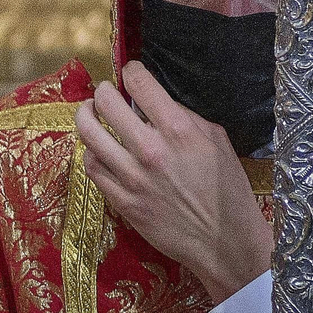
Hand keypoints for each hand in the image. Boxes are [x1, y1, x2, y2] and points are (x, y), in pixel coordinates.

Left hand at [73, 60, 271, 303]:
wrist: (225, 241)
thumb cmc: (227, 190)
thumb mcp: (217, 141)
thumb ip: (185, 117)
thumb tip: (156, 103)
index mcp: (178, 130)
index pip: (139, 83)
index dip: (131, 71)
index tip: (130, 73)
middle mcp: (151, 150)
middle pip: (105, 104)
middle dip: (102, 91)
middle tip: (105, 93)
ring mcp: (133, 177)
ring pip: (90, 135)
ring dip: (85, 117)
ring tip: (89, 113)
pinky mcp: (123, 202)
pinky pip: (93, 169)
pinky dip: (91, 153)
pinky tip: (97, 149)